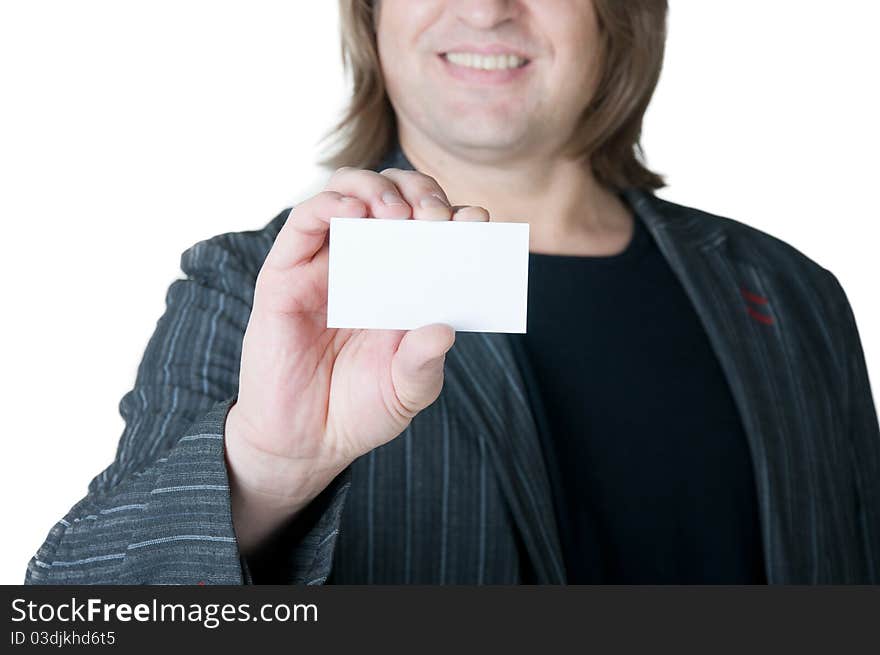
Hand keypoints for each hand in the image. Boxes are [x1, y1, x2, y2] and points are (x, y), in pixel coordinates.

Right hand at [224, 166, 489, 552]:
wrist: (305, 442)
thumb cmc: (360, 410)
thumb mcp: (406, 391)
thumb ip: (424, 363)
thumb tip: (443, 330)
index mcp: (406, 284)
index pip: (435, 229)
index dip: (457, 216)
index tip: (474, 224)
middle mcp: (369, 265)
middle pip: (397, 197)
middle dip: (421, 192)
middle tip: (434, 216)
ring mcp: (327, 264)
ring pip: (350, 193)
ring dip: (377, 188)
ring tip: (397, 212)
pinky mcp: (286, 273)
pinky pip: (304, 221)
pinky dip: (330, 204)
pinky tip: (353, 212)